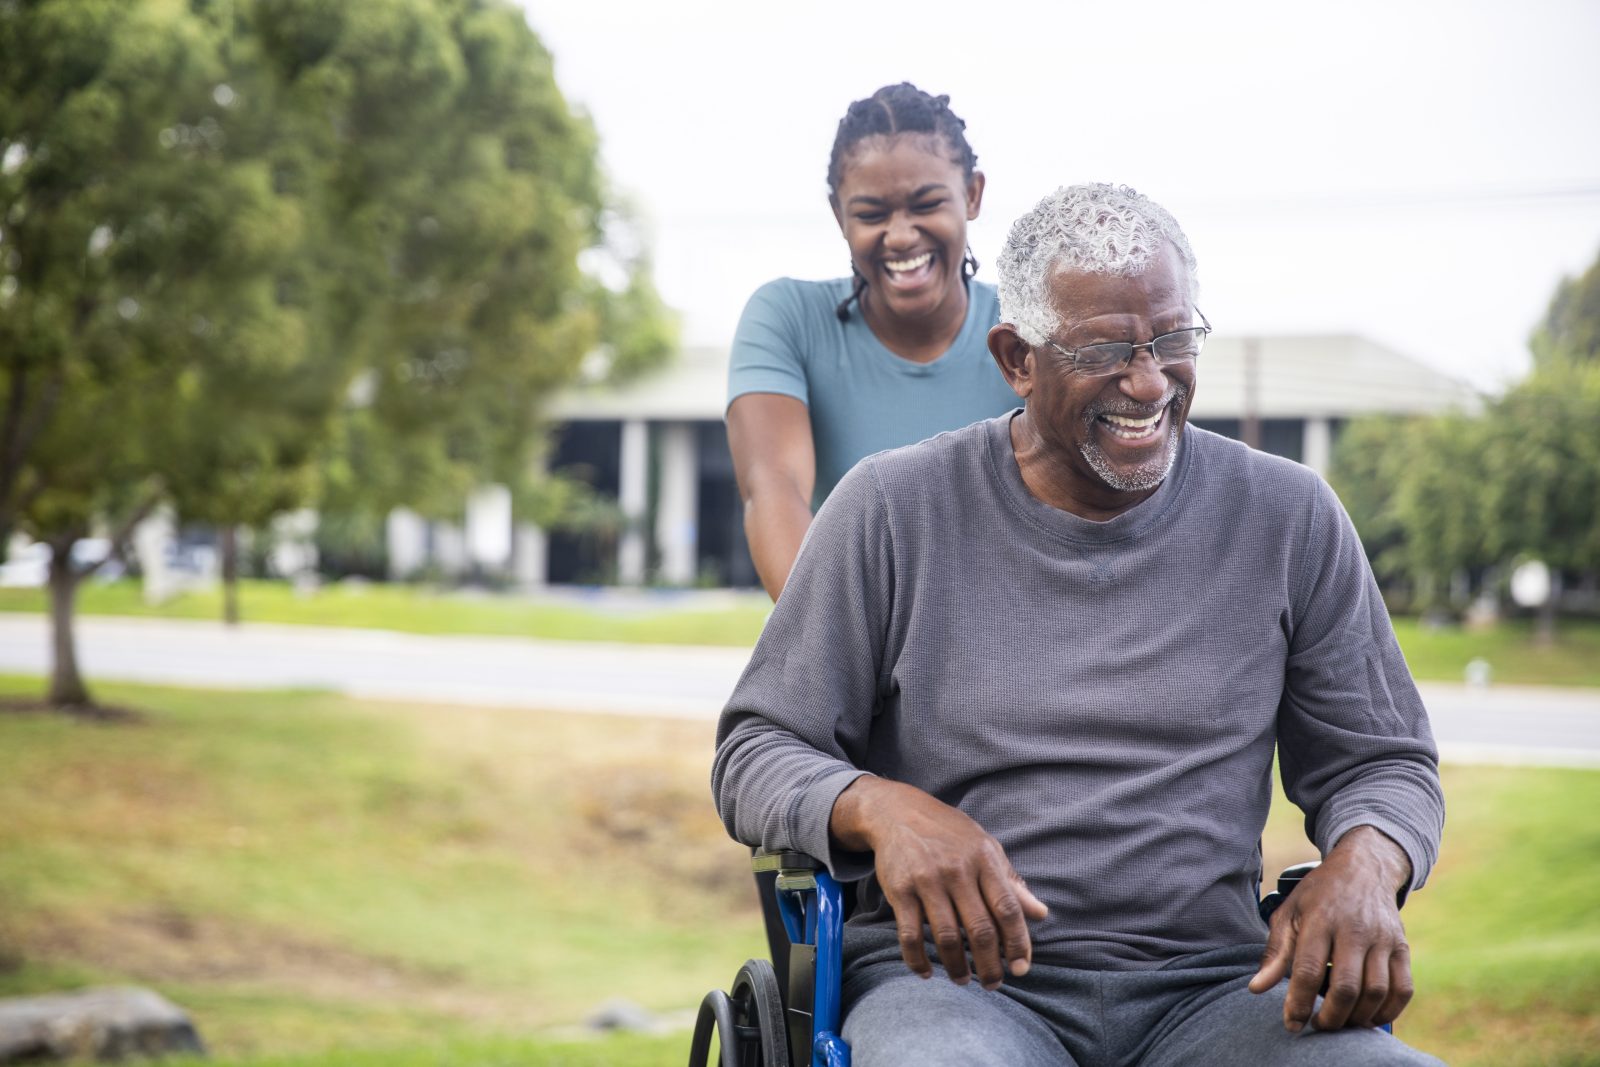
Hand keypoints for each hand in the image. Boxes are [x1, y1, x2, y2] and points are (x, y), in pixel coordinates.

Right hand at [830, 777, 1047, 989]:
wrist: (898, 812)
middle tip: (993, 984)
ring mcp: (927, 881)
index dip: (1018, 943)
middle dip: (990, 965)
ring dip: (957, 967)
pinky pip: (910, 935)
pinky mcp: (900, 890)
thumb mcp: (985, 847)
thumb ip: (1011, 882)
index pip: (1008, 909)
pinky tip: (927, 972)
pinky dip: (918, 960)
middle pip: (980, 929)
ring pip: (946, 937)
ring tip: (963, 980)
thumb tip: (1041, 913)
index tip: (1021, 968)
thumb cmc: (949, 833)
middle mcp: (957, 870)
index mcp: (984, 860)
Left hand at [1248, 826, 1414, 1030]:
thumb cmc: (1319, 895)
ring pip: (1376, 991)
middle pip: (1346, 986)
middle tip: (1318, 1026)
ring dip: (1357, 1017)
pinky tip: (1369, 1017)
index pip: (1308, 970)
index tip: (1292, 1025)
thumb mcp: (1289, 913)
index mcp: (1320, 919)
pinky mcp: (1402, 946)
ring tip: (1340, 1023)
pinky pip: (1403, 989)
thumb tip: (1256, 989)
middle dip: (1331, 1017)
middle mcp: (1353, 929)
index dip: (1299, 1003)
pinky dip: (1388, 1011)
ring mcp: (1382, 938)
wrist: (1363, 869)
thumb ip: (1275, 953)